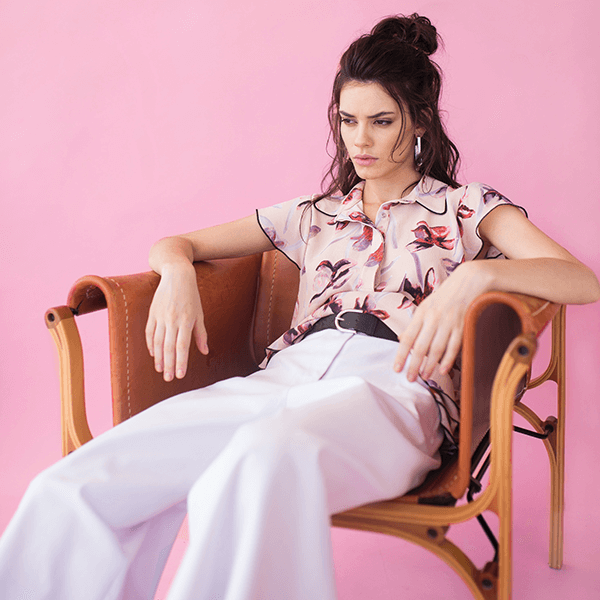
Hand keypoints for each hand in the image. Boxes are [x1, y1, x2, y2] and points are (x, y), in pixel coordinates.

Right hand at [145, 263, 208, 381]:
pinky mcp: (152, 313)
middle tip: (169, 379)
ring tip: (160, 370)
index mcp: (186, 320)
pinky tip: (153, 354)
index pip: (182, 346)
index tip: (180, 375)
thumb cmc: (191, 296)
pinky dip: (150, 344)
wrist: (177, 275)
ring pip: (158, 342)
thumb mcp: (199, 313)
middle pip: (169, 347)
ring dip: (159, 358)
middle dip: (169, 365)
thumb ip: (200, 334)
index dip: (181, 362)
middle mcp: (172, 320)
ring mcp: (160, 316)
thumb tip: (204, 351)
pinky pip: (150, 332)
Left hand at [394, 261, 492, 381]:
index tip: (397, 368)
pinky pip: (454, 346)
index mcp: (422, 313)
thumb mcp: (426, 305)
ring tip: (424, 376)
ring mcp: (449, 323)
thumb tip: (402, 338)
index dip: (401, 355)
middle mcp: (433, 318)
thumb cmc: (446, 295)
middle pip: (421, 347)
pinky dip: (449, 360)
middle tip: (410, 378)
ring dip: (430, 365)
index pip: (408, 337)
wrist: (469, 280)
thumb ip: (415, 323)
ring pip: (437, 349)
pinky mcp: (463, 326)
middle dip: (414, 365)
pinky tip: (443, 370)